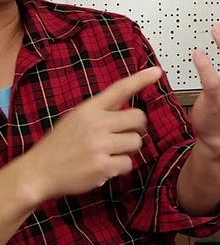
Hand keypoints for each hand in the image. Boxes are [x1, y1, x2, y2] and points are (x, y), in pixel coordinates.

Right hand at [22, 66, 162, 202]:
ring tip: (109, 153)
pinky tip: (104, 167)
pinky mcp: (102, 167)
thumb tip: (129, 111)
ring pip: (136, 142)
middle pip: (139, 118)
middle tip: (124, 135)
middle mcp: (96, 124)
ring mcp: (99, 146)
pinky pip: (128, 163)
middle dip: (137, 128)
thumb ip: (101, 112)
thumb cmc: (60, 145)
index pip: (120, 89)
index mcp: (89, 108)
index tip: (157, 72)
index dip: (141, 79)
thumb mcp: (76, 118)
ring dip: (128, 149)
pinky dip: (120, 167)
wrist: (37, 173)